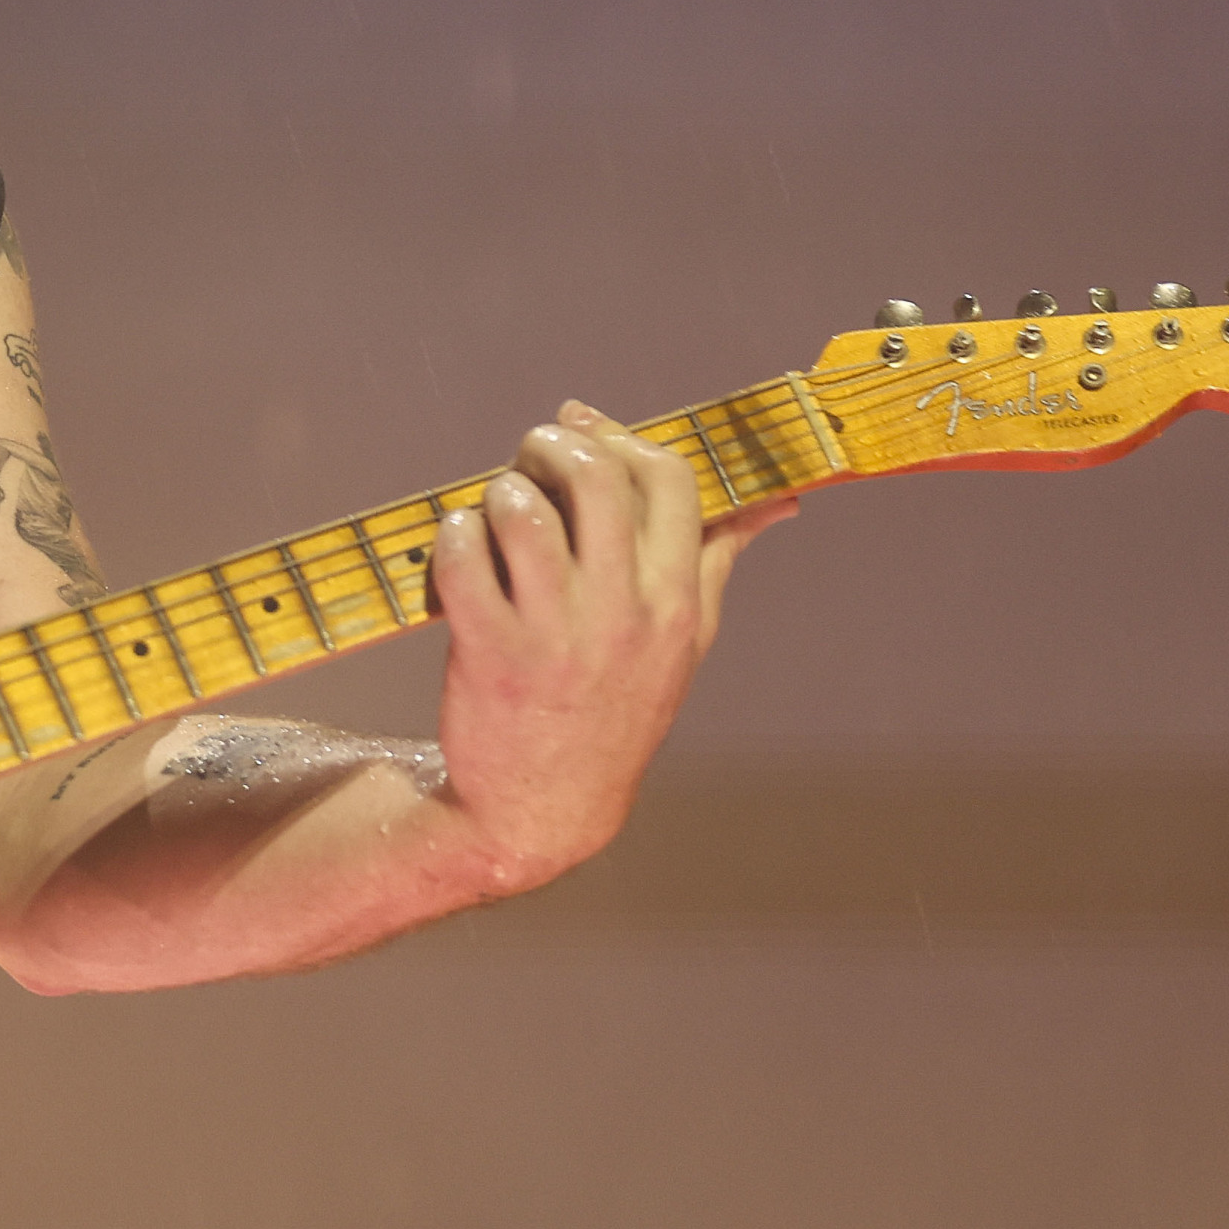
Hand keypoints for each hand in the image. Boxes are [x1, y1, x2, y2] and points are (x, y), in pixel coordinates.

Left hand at [427, 400, 791, 887]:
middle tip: (530, 456)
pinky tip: (460, 549)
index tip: (583, 423)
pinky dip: (452, 535)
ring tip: (494, 512)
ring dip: (497, 491)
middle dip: (552, 445)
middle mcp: (622, 612)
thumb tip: (776, 504)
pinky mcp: (488, 651)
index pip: (669, 479)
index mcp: (674, 600)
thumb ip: (717, 560)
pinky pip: (461, 557)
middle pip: (593, 477)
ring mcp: (554, 633)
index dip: (621, 435)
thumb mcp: (683, 641)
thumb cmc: (616, 711)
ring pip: (520, 510)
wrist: (547, 805)